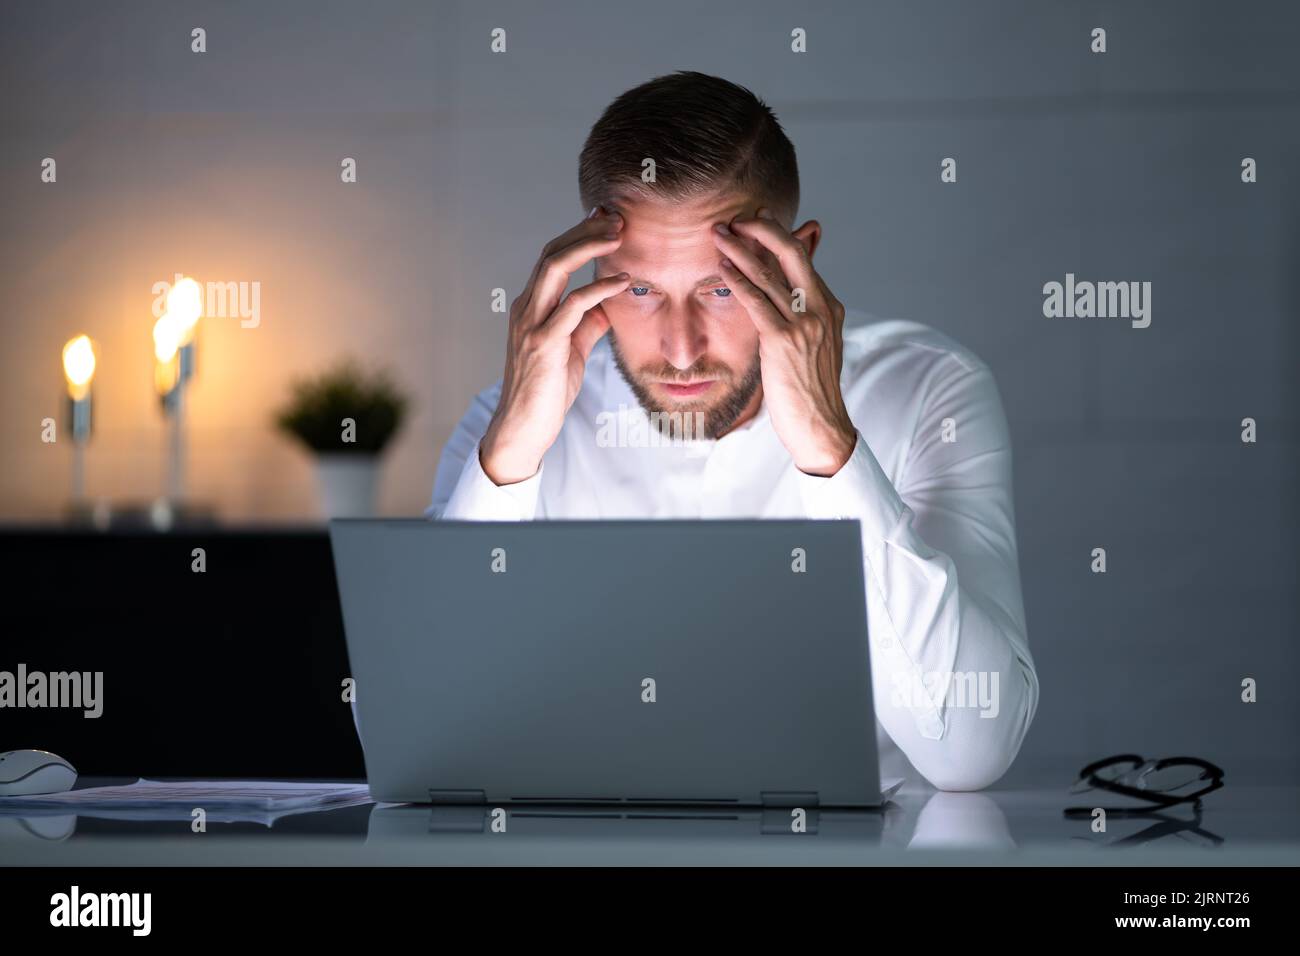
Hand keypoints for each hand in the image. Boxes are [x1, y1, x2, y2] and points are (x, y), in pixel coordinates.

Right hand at [480, 207, 630, 484]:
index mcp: (532, 306)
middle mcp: (527, 308)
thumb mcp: (572, 350)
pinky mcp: (543, 344)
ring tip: (620, 233)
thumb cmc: (547, 390)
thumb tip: (609, 304)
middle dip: (585, 229)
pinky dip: (598, 288)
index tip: (607, 217)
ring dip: (589, 245)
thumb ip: (587, 324)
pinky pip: (572, 306)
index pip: (553, 257)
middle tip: (618, 215)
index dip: (579, 234)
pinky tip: (622, 280)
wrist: (523, 428)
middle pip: (553, 252)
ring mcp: (532, 324)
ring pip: (555, 268)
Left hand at [711, 208, 856, 475]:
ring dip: (739, 248)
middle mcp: (822, 308)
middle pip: (791, 252)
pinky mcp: (783, 341)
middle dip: (760, 228)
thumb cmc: (812, 391)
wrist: (821, 427)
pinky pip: (756, 301)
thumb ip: (804, 317)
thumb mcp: (816, 346)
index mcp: (830, 307)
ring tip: (718, 233)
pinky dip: (737, 280)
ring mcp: (804, 323)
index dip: (777, 234)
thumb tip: (791, 298)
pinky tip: (721, 267)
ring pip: (769, 273)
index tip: (755, 219)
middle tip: (734, 218)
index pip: (802, 258)